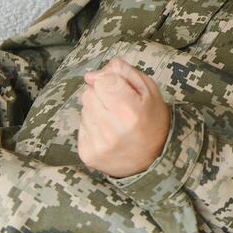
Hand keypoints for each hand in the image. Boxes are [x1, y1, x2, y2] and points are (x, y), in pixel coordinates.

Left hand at [77, 57, 170, 178]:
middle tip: (117, 107)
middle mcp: (111, 130)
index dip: (110, 81)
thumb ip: (122, 72)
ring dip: (96, 111)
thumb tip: (90, 76)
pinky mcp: (87, 154)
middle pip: (88, 94)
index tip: (120, 91)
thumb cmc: (152, 120)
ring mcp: (98, 144)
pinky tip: (106, 133)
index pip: (102, 81)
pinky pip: (81, 127)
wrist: (152, 161)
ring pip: (83, 110)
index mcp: (130, 111)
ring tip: (113, 121)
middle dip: (101, 95)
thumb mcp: (149, 89)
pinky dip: (92, 126)